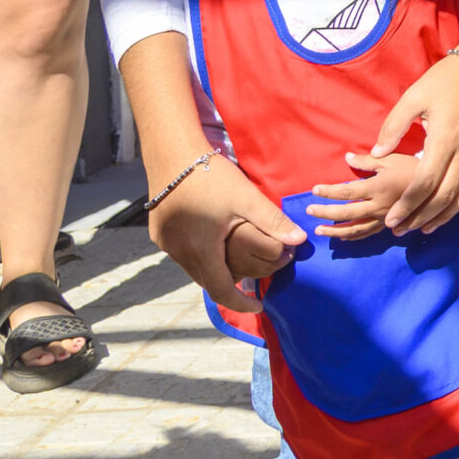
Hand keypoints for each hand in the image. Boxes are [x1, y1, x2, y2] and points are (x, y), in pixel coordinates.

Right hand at [149, 156, 304, 313]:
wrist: (171, 152)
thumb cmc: (211, 175)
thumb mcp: (246, 198)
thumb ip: (273, 221)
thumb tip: (299, 241)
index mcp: (201, 251)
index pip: (222, 291)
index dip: (241, 303)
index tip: (259, 306)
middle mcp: (179, 253)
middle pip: (208, 281)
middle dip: (231, 285)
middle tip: (254, 279)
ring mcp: (166, 243)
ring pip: (194, 268)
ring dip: (215, 270)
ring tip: (237, 263)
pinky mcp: (159, 232)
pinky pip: (182, 254)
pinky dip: (200, 256)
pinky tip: (214, 244)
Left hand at [305, 151, 423, 240]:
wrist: (438, 184)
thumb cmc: (413, 167)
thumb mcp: (390, 159)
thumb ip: (367, 160)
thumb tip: (347, 157)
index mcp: (378, 187)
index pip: (347, 192)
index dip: (329, 192)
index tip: (314, 190)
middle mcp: (379, 206)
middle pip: (346, 213)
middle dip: (325, 213)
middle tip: (309, 211)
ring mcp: (384, 218)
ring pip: (355, 229)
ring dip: (335, 231)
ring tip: (320, 231)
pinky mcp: (390, 224)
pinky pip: (368, 233)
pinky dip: (353, 237)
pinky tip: (342, 236)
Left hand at [366, 47, 458, 234]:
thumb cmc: (446, 78)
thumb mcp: (413, 97)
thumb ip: (393, 127)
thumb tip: (375, 153)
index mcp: (443, 140)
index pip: (423, 184)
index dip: (407, 205)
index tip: (392, 219)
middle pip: (444, 195)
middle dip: (422, 217)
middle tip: (403, 229)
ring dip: (447, 214)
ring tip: (428, 226)